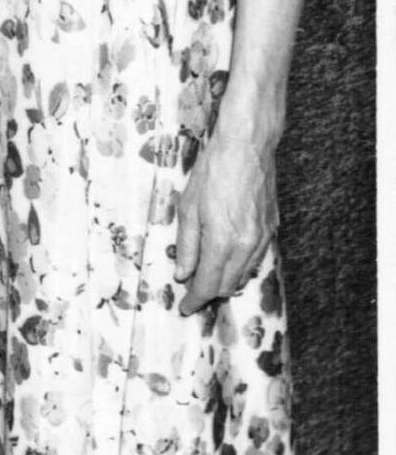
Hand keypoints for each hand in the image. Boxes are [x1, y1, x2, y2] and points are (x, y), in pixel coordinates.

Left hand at [174, 129, 277, 313]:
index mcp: (222, 242)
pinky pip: (256, 259)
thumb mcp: (188, 207)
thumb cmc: (213, 170)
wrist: (247, 145)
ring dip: (226, 281)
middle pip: (228, 285)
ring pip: (244, 275)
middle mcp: (246, 246)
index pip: (208, 285)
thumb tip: (183, 273)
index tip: (186, 308)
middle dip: (209, 292)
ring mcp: (263, 238)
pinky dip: (241, 266)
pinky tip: (229, 258)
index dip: (195, 300)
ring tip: (208, 276)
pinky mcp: (272, 228)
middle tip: (192, 291)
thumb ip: (187, 244)